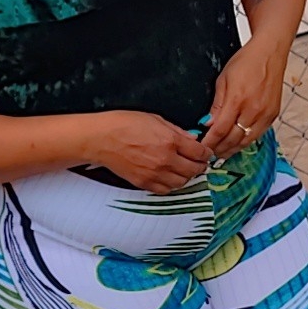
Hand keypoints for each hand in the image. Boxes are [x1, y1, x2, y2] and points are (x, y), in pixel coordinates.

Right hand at [92, 111, 210, 192]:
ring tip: (185, 170)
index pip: (199, 152)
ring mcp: (155, 174)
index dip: (206, 153)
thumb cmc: (124, 124)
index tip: (206, 153)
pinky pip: (166, 190)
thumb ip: (176, 131)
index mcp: (170, 141)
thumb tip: (191, 139)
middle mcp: (166, 160)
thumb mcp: (155, 119)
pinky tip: (170, 177)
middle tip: (199, 163)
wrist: (101, 139)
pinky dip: (171, 185)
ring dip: (187, 177)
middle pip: (194, 170)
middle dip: (200, 166)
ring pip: (182, 182)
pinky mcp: (144, 183)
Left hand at [202, 38, 287, 158]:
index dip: (209, 142)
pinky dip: (246, 141)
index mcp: (237, 100)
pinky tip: (237, 143)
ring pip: (246, 141)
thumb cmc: (246, 62)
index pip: (220, 130)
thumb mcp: (223, 80)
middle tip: (209, 153)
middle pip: (233, 139)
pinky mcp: (273, 115)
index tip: (202, 147)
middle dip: (219, 149)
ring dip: (233, 149)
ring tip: (222, 152)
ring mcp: (265, 114)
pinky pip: (257, 134)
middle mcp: (253, 110)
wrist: (269, 53)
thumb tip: (208, 125)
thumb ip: (216, 105)